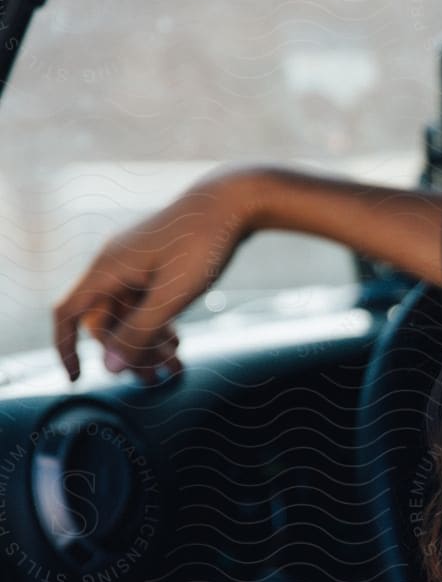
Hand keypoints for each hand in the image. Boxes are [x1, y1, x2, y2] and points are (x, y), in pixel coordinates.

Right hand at [52, 167, 260, 383]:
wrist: (234, 200)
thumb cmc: (202, 243)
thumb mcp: (173, 295)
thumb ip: (140, 332)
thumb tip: (109, 369)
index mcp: (108, 269)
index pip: (69, 314)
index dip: (67, 347)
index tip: (77, 379)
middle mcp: (114, 264)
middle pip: (106, 321)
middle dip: (127, 353)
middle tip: (156, 381)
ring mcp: (134, 263)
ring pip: (130, 314)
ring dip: (148, 343)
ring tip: (174, 370)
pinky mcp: (155, 263)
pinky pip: (145, 301)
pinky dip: (159, 324)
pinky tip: (178, 345)